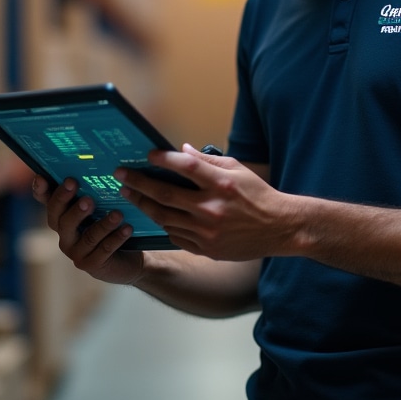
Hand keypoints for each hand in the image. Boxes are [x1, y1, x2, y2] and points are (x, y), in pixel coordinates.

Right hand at [31, 176, 143, 284]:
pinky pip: (103, 250)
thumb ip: (93, 188)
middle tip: (85, 196)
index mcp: (63, 216)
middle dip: (69, 205)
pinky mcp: (91, 265)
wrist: (128, 257)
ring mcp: (76, 251)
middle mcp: (64, 234)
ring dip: (103, 224)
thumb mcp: (102, 205)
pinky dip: (116, 238)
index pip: (46, 201)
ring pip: (86, 236)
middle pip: (59, 219)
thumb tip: (96, 162)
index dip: (41, 191)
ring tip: (118, 214)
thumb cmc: (111, 224)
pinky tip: (127, 228)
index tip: (42, 178)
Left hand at [115, 145, 294, 260]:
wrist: (279, 229)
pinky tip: (153, 214)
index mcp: (221, 184)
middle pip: (165, 194)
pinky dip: (162, 224)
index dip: (163, 159)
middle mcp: (211, 209)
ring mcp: (207, 232)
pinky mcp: (206, 249)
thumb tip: (181, 150)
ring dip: (143, 205)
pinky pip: (175, 236)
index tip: (147, 155)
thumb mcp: (238, 170)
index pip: (185, 166)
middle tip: (121, 175)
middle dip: (138, 183)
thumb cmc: (258, 195)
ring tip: (130, 195)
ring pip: (164, 217)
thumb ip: (208, 161)